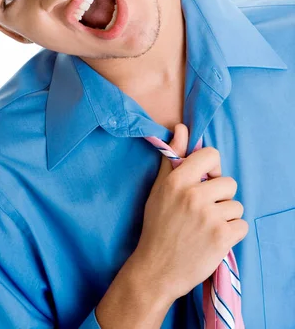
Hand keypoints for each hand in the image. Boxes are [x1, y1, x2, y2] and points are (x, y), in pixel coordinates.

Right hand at [130, 123, 248, 304]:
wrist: (156, 269)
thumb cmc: (157, 226)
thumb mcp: (159, 188)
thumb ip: (173, 157)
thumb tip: (182, 127)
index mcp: (177, 180)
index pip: (211, 155)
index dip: (213, 168)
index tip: (205, 182)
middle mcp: (193, 195)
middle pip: (229, 182)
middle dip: (221, 196)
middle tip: (204, 211)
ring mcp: (208, 217)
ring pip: (237, 206)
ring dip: (226, 217)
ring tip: (207, 227)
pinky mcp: (221, 237)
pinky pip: (242, 225)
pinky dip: (232, 234)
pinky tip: (214, 239)